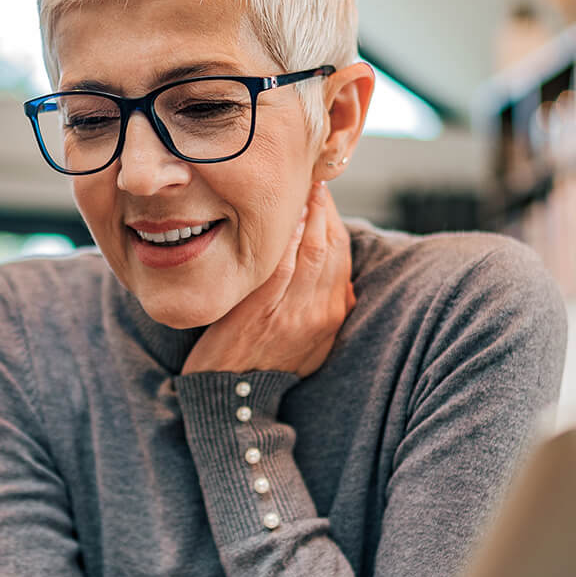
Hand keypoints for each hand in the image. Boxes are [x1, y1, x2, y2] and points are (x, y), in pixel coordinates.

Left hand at [183, 181, 355, 377]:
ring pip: (312, 251)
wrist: (233, 400)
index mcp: (333, 315)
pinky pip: (279, 268)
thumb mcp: (308, 342)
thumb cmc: (263, 364)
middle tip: (308, 177)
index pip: (342, 253)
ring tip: (297, 187)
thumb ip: (322, 308)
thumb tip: (337, 281)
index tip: (319, 191)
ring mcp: (292, 314)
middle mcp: (320, 313)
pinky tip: (277, 218)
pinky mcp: (261, 314)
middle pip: (331, 245)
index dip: (333, 217)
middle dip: (323, 206)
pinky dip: (283, 241)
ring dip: (306, 214)